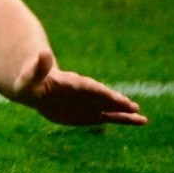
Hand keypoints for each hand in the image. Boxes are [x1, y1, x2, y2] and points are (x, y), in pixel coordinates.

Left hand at [12, 51, 146, 126]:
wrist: (37, 89)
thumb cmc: (31, 81)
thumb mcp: (31, 75)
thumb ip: (40, 67)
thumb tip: (43, 52)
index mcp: (71, 82)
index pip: (87, 86)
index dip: (97, 90)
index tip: (109, 94)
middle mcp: (85, 92)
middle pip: (102, 96)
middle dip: (113, 100)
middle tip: (130, 105)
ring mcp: (91, 103)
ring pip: (111, 107)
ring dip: (124, 110)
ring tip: (140, 114)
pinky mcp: (93, 114)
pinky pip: (113, 117)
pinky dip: (126, 119)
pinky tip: (142, 120)